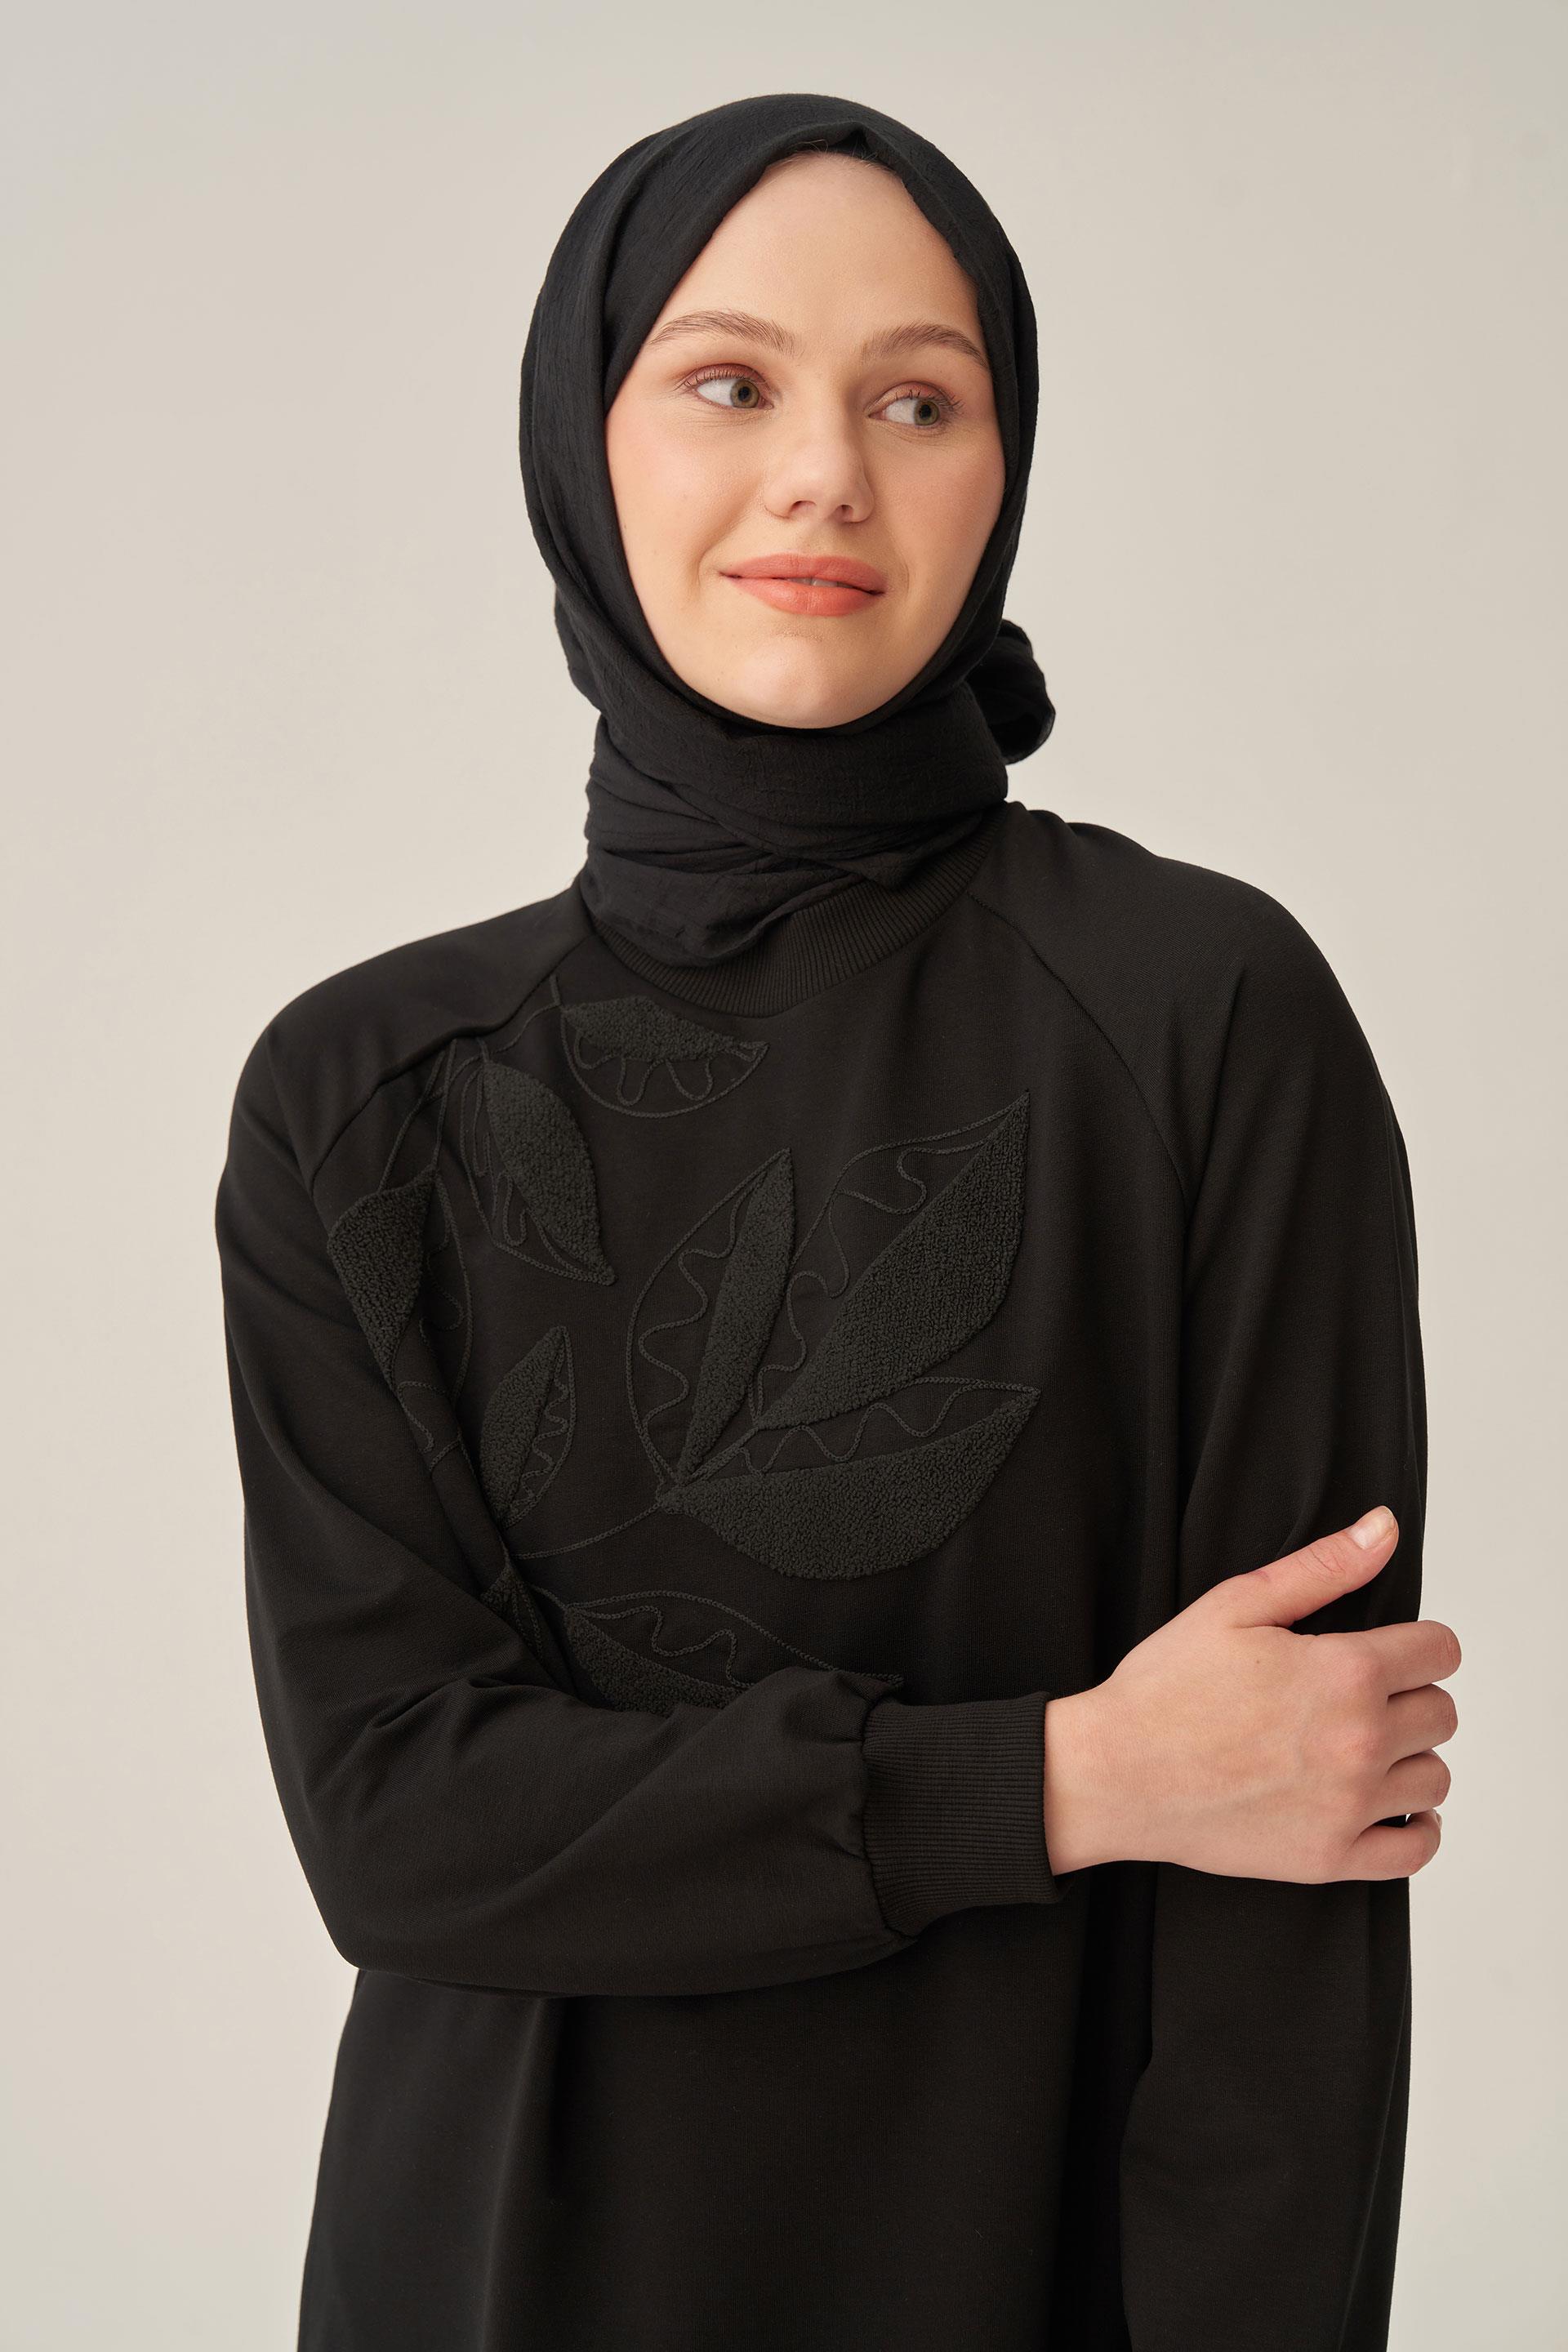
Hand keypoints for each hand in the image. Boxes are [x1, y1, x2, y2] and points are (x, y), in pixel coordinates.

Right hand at [1041, 1506, 1458, 1881]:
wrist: (1113, 1774)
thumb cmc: (1164, 1689)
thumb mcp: (1236, 1605)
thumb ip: (1323, 1566)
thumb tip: (1384, 1528)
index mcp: (1345, 1672)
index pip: (1440, 1651)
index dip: (1416, 1644)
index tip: (1389, 1652)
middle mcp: (1360, 1740)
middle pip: (1441, 1713)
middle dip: (1409, 1696)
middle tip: (1356, 1697)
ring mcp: (1349, 1806)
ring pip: (1434, 1778)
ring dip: (1407, 1758)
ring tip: (1358, 1748)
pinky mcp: (1331, 1858)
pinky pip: (1416, 1848)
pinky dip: (1414, 1827)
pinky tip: (1383, 1806)